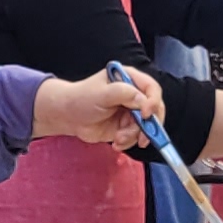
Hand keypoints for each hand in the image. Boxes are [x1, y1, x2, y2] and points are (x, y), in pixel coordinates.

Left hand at [36, 64, 166, 147]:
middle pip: (155, 110)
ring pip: (146, 126)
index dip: (153, 102)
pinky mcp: (126, 126)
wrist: (68, 116)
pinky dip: (128, 142)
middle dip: (149, 126)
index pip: (152, 89)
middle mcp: (134, 95)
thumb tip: (143, 101)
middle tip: (143, 138)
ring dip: (134, 136)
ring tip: (118, 139)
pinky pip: (136, 137)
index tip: (146, 115)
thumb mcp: (102, 93)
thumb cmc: (82, 98)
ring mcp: (131, 112)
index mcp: (130, 79)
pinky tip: (116, 143)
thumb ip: (123, 94)